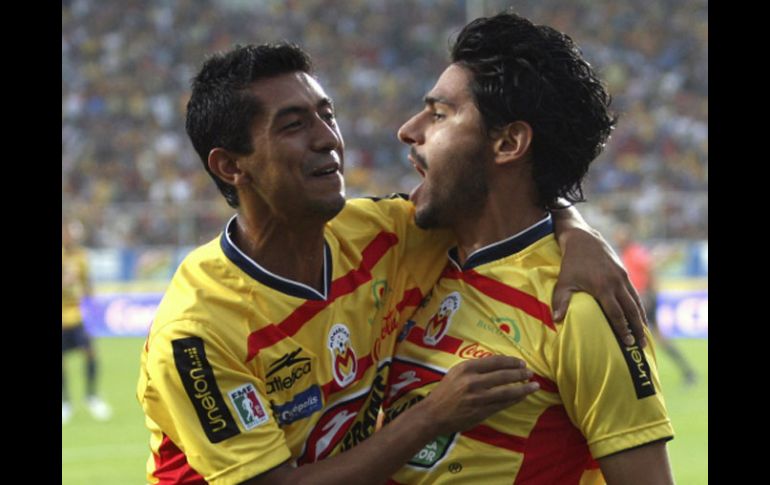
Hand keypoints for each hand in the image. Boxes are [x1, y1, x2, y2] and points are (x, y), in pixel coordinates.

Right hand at [421, 355, 538, 432]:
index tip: (520, 363)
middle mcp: (473, 381)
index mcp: (466, 368)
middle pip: (503, 375)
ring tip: (533, 386)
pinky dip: (514, 400)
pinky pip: (503, 404)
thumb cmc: (444, 392)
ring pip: (507, 391)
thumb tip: (497, 365)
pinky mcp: (482, 412)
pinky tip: (521, 397)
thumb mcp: (456, 373)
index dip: (511, 361)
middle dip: (520, 374)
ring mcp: (478, 398)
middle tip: (530, 373)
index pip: (495, 361)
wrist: (433, 414)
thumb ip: (474, 368)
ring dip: (523, 388)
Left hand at [552, 226, 647, 347]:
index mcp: (603, 287)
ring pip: (636, 302)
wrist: (583, 240)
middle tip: (640, 345)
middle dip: (636, 329)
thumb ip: (560, 301)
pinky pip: (634, 294)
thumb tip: (556, 320)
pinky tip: (640, 317)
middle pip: (631, 310)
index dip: (622, 329)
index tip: (628, 343)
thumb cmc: (571, 264)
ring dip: (641, 320)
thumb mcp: (564, 282)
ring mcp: (622, 277)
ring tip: (644, 336)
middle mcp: (616, 283)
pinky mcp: (624, 273)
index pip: (616, 313)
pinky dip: (639, 307)